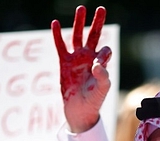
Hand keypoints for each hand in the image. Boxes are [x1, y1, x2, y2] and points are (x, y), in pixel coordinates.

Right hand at [51, 5, 111, 132]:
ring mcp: (76, 59)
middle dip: (97, 23)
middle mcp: (89, 58)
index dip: (103, 54)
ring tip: (81, 9)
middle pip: (94, 36)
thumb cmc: (94, 101)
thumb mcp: (102, 90)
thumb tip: (97, 64)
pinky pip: (60, 46)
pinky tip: (55, 23)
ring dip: (79, 23)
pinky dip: (57, 35)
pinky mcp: (64, 63)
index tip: (97, 65)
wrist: (79, 111)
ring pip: (77, 37)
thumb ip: (103, 77)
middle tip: (101, 9)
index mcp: (101, 63)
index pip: (105, 50)